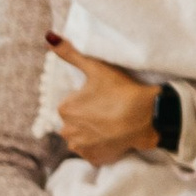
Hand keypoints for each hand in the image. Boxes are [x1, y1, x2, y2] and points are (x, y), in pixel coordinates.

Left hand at [47, 36, 159, 165]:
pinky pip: (94, 152)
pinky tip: (114, 136)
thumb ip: (70, 53)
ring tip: (112, 123)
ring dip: (93, 132)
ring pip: (83, 138)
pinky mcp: (94, 159)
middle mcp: (67, 131)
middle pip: (76, 122)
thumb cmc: (121, 90)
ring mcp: (80, 148)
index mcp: (65, 109)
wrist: (147, 117)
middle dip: (88, 117)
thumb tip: (48, 36)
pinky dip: (102, 146)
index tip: (104, 97)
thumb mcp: (96, 68)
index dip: (89, 99)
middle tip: (110, 110)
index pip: (72, 104)